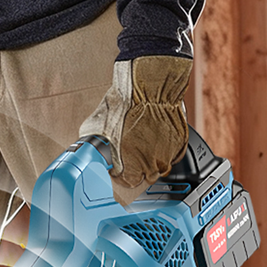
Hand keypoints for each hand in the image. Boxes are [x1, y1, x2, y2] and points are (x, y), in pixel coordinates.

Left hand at [79, 56, 193, 187]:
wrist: (151, 83)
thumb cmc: (123, 104)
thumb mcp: (94, 129)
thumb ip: (93, 149)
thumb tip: (87, 155)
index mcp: (127, 167)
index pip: (125, 184)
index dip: (121, 175)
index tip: (119, 167)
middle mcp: (149, 165)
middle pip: (144, 177)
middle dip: (138, 168)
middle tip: (132, 152)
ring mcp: (167, 155)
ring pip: (159, 167)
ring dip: (152, 159)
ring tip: (144, 142)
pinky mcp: (180, 144)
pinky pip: (172, 154)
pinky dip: (165, 148)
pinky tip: (157, 134)